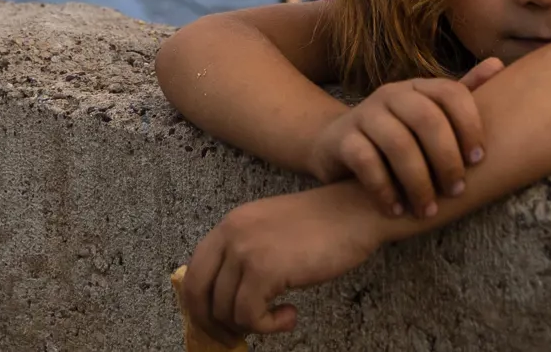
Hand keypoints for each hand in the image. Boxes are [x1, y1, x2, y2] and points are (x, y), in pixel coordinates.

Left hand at [178, 188, 386, 344]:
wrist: (357, 212)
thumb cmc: (324, 226)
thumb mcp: (271, 232)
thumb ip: (245, 254)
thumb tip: (227, 300)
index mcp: (230, 225)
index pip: (193, 272)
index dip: (199, 306)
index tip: (215, 324)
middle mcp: (231, 234)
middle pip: (198, 294)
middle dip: (213, 325)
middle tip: (234, 339)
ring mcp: (245, 251)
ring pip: (226, 310)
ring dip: (253, 324)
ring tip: (281, 317)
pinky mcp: (265, 270)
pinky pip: (250, 316)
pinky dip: (269, 326)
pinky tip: (292, 315)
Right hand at [305, 57, 506, 217]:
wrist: (337, 146)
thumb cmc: (396, 135)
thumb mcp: (428, 115)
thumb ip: (462, 94)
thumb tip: (498, 64)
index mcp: (418, 88)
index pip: (451, 94)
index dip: (470, 125)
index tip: (479, 160)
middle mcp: (391, 95)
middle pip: (427, 119)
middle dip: (447, 159)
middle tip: (456, 191)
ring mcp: (364, 115)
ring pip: (398, 143)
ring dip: (418, 182)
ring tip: (428, 210)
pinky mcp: (341, 139)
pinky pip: (366, 162)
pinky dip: (385, 190)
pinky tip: (396, 210)